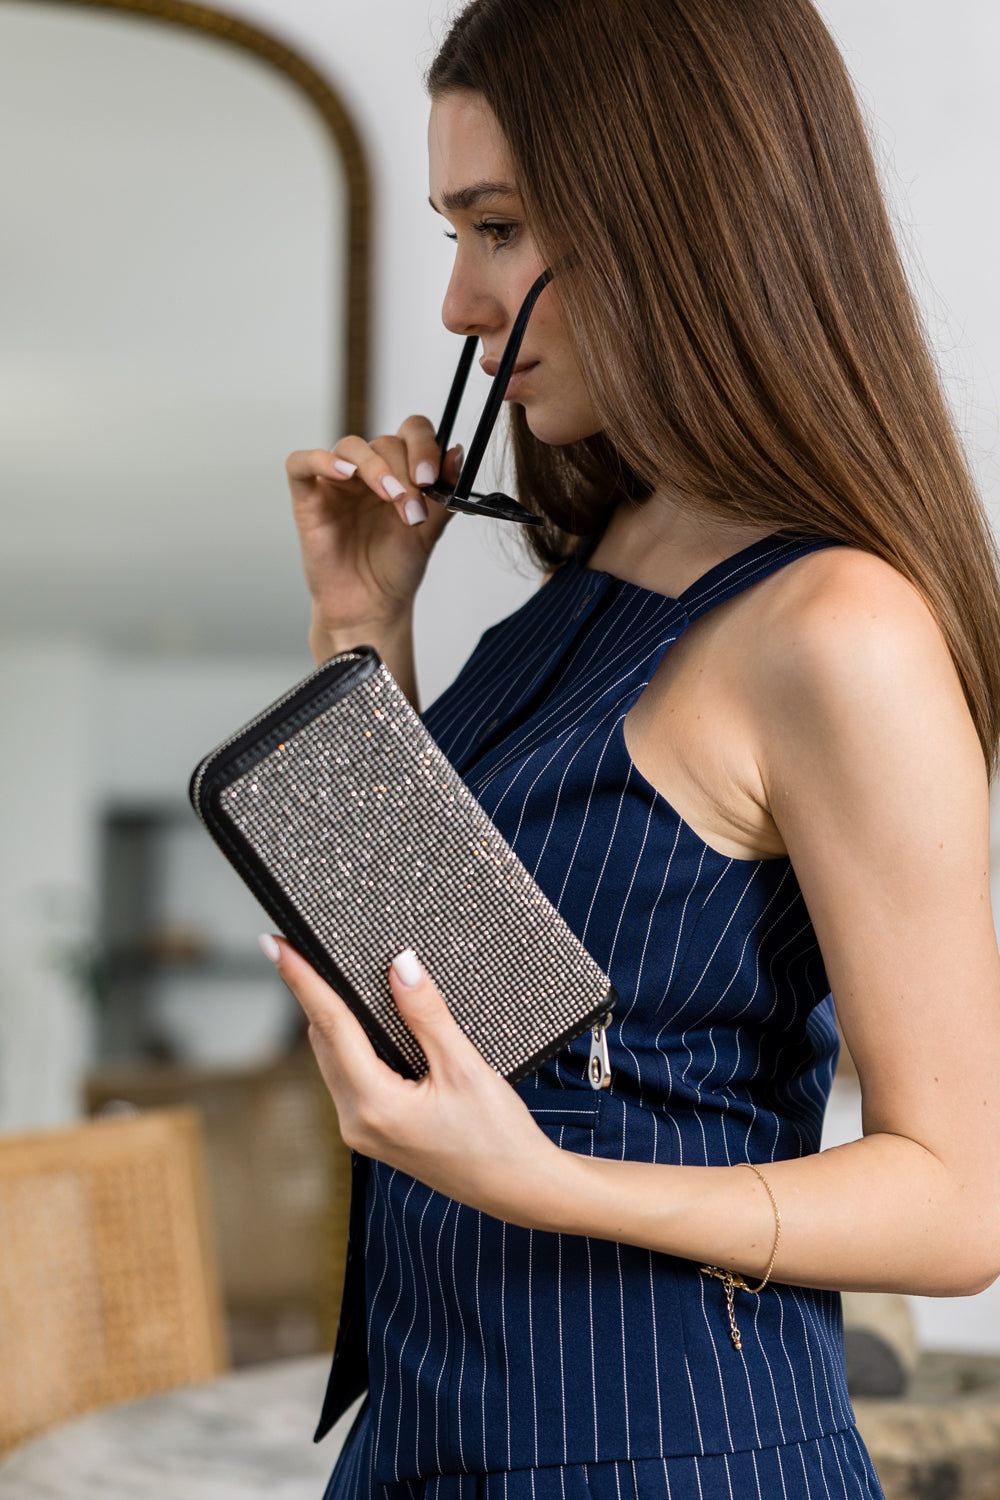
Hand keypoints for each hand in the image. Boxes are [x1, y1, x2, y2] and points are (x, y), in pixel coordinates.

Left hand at [260, 935, 567, 1225]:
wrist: (519, 1187)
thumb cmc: (499, 1135)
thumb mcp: (466, 1068)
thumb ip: (428, 1015)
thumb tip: (400, 965)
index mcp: (375, 1105)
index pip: (330, 1025)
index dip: (302, 980)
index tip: (275, 945)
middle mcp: (357, 1122)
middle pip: (324, 1041)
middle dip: (314, 994)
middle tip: (304, 948)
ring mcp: (362, 1132)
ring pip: (334, 1060)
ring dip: (332, 1020)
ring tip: (331, 977)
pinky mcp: (374, 1133)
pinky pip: (350, 1078)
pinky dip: (351, 1046)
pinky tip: (364, 1023)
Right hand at [286, 417, 462, 655]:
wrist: (371, 605)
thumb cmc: (396, 568)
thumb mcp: (430, 529)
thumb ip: (443, 492)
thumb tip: (457, 452)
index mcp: (400, 470)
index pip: (411, 433)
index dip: (424, 446)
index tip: (431, 477)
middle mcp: (368, 470)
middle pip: (385, 442)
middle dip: (405, 473)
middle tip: (413, 509)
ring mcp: (336, 481)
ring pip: (350, 447)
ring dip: (376, 468)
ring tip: (391, 498)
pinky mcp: (308, 497)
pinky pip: (301, 463)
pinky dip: (321, 461)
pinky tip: (344, 474)